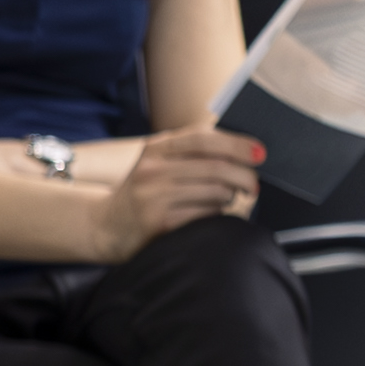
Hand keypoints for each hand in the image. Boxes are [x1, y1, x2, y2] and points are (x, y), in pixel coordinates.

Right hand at [95, 127, 265, 259]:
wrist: (103, 227)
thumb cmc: (141, 193)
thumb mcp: (156, 164)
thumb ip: (189, 153)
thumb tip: (242, 150)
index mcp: (155, 148)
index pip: (203, 138)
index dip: (237, 144)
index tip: (261, 153)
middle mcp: (152, 169)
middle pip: (216, 167)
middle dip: (245, 176)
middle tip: (253, 186)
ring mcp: (154, 197)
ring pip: (216, 193)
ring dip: (231, 197)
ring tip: (228, 199)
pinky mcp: (159, 223)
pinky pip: (206, 216)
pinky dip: (218, 215)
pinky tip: (212, 215)